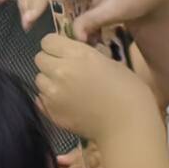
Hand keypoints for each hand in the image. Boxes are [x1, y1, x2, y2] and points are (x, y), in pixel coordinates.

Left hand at [33, 29, 157, 143]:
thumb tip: (73, 53)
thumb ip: (87, 55)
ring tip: (68, 89)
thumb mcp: (111, 63)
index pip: (48, 41)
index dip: (56, 46)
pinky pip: (41, 98)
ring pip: (39, 79)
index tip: (65, 52)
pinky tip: (67, 102)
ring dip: (49, 81)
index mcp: (78, 55)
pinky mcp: (50, 112)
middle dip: (51, 62)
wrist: (128, 126)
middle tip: (67, 71)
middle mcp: (60, 71)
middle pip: (40, 58)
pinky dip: (50, 98)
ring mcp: (52, 93)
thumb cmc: (129, 92)